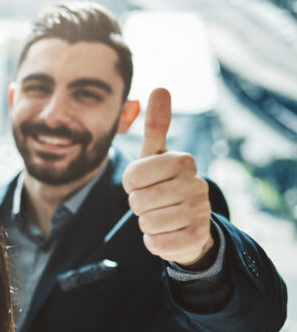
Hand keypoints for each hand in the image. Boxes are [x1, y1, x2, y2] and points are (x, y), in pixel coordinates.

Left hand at [123, 88, 214, 266]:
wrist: (189, 223)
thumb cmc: (165, 184)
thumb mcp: (157, 155)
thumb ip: (157, 125)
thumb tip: (161, 87)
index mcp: (183, 161)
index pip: (132, 176)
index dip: (131, 184)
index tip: (145, 182)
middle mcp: (197, 184)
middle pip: (137, 201)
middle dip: (138, 205)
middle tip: (154, 201)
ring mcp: (200, 212)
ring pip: (146, 223)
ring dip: (146, 223)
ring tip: (161, 216)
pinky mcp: (196, 238)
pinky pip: (156, 244)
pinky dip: (154, 242)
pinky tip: (168, 233)